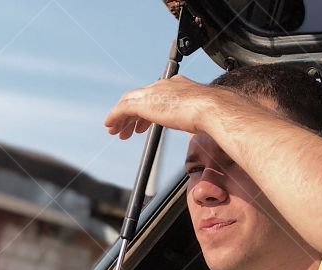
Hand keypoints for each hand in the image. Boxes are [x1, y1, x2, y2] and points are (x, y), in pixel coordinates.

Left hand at [104, 76, 219, 139]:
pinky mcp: (145, 102)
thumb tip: (196, 130)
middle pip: (141, 99)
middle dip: (132, 116)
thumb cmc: (211, 115)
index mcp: (177, 87)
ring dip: (122, 118)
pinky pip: (124, 108)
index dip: (147, 112)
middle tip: (126, 129)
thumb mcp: (199, 116)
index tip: (142, 124)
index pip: (156, 97)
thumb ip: (193, 120)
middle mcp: (164, 86)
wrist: (211, 109)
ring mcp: (154, 92)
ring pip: (129, 103)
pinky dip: (115, 116)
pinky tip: (110, 125)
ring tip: (116, 131)